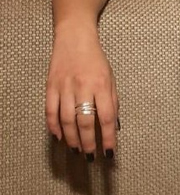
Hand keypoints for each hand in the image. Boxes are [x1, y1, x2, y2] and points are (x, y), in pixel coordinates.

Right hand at [45, 28, 118, 159]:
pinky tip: (59, 137)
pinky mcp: (51, 86)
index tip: (110, 152)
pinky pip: (50, 111)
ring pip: (67, 120)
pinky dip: (54, 126)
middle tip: (90, 156)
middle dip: (88, 142)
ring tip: (77, 150)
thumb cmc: (96, 60)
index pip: (107, 117)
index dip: (108, 137)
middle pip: (85, 122)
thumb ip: (112, 101)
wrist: (74, 38)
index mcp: (102, 85)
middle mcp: (83, 87)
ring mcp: (65, 87)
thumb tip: (114, 126)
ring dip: (71, 138)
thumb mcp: (111, 78)